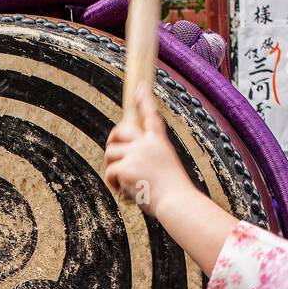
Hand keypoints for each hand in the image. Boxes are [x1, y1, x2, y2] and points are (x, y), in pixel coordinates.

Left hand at [103, 82, 192, 216]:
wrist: (177, 202)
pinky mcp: (126, 167)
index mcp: (159, 142)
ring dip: (112, 167)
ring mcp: (136, 153)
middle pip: (121, 130)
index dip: (145, 99)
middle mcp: (147, 143)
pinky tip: (124, 191)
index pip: (151, 116)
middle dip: (112, 138)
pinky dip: (113, 183)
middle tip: (112, 150)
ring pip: (111, 153)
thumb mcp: (165, 168)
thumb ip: (148, 160)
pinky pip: (110, 172)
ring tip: (123, 181)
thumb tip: (128, 163)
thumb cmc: (174, 192)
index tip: (140, 87)